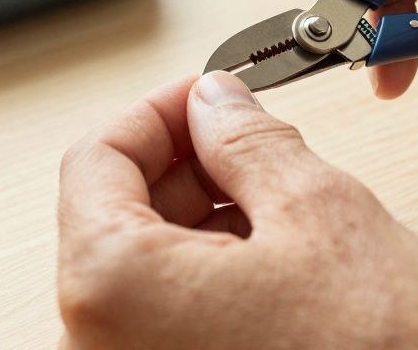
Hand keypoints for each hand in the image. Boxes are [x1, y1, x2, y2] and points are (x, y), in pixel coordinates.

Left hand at [57, 71, 417, 349]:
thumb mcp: (321, 214)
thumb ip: (250, 140)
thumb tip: (218, 104)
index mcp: (111, 288)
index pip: (95, 160)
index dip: (160, 111)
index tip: (209, 93)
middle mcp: (99, 345)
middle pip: (115, 215)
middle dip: (188, 164)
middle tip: (257, 138)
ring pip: (147, 269)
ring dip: (206, 219)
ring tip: (285, 205)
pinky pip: (169, 319)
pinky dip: (213, 277)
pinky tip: (280, 266)